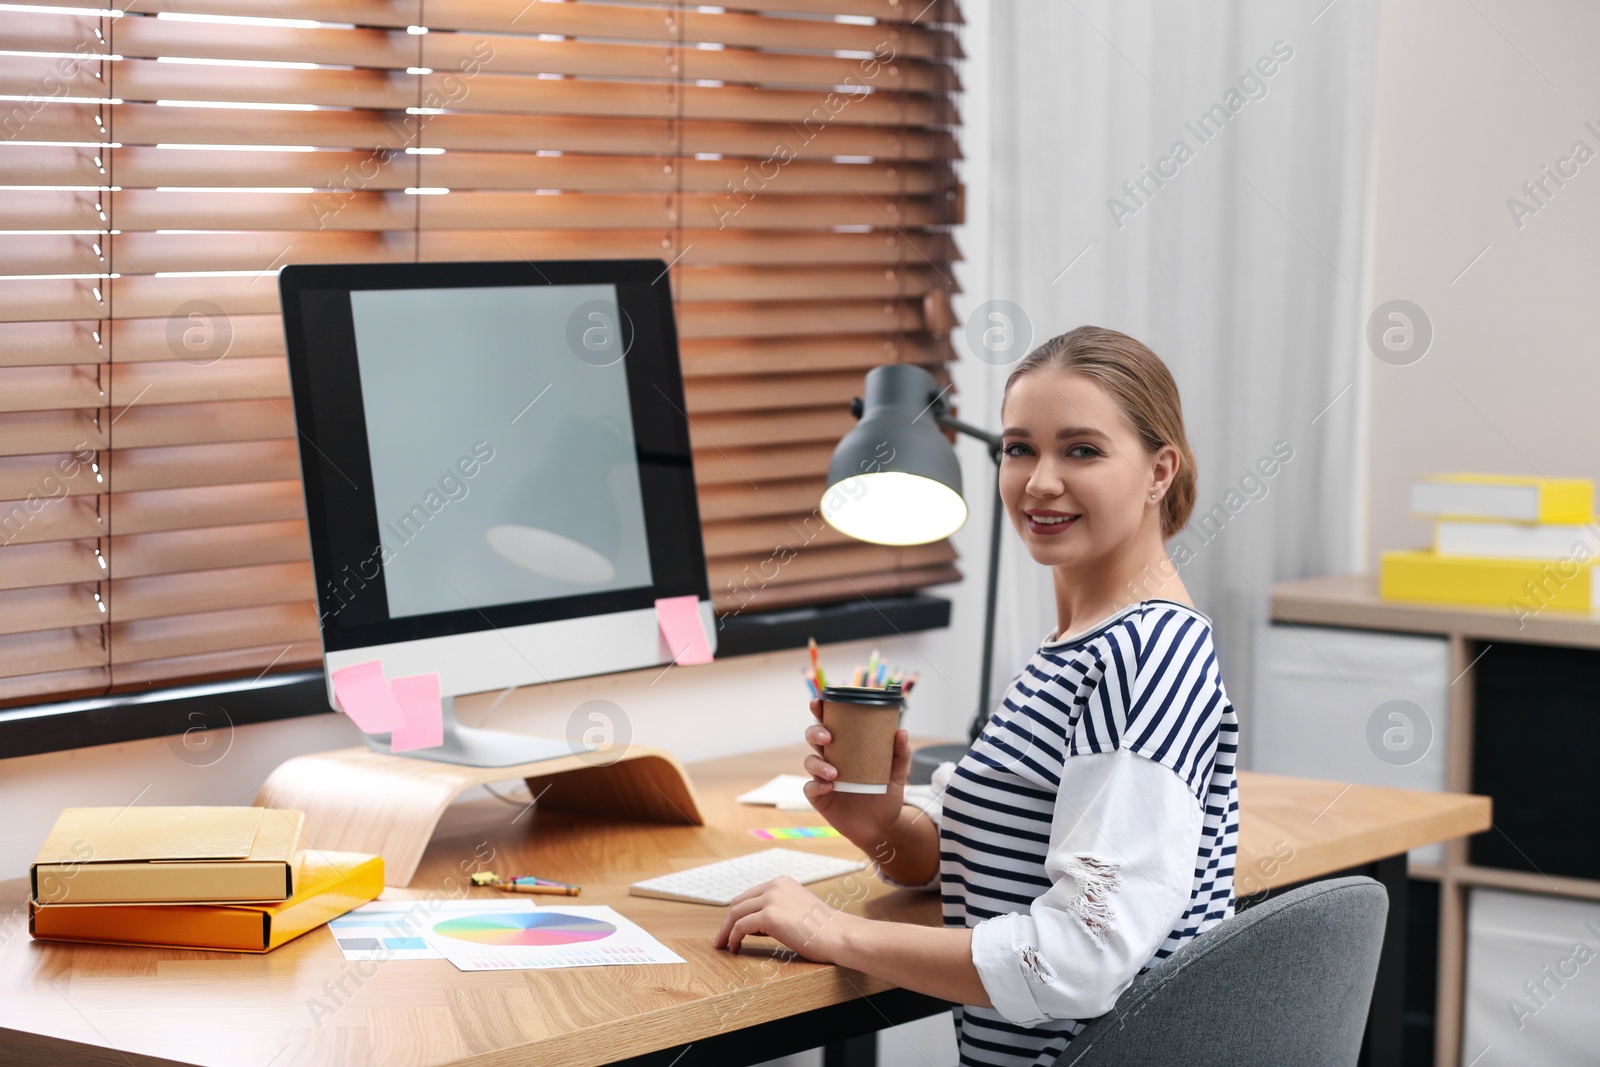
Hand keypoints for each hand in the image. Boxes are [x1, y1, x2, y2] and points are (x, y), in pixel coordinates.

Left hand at [713, 875, 855, 961]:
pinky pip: (740, 927)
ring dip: (726, 931)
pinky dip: (733, 938)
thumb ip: (777, 910)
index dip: (737, 913)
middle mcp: (774, 886)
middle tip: (721, 939)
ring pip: (736, 914)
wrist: (839, 935)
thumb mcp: (797, 910)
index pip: (749, 895)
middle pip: (738, 902)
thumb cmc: (823, 929)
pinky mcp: (769, 916)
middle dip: (727, 922)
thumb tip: (752, 925)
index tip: (730, 928)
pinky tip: (734, 948)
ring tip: (724, 945)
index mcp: (781, 882)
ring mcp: (771, 899)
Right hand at [803, 699, 911, 848]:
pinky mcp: (819, 798)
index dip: (821, 711)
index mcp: (847, 747)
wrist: (883, 827)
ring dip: (818, 764)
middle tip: (829, 737)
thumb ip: (900, 754)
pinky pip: (810, 788)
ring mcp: (823, 778)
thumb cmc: (887, 795)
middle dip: (816, 732)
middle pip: (814, 738)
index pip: (830, 724)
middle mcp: (831, 759)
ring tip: (835, 773)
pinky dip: (816, 786)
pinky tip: (828, 787)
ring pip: (810, 761)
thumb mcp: (897, 774)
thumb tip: (901, 731)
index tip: (818, 702)